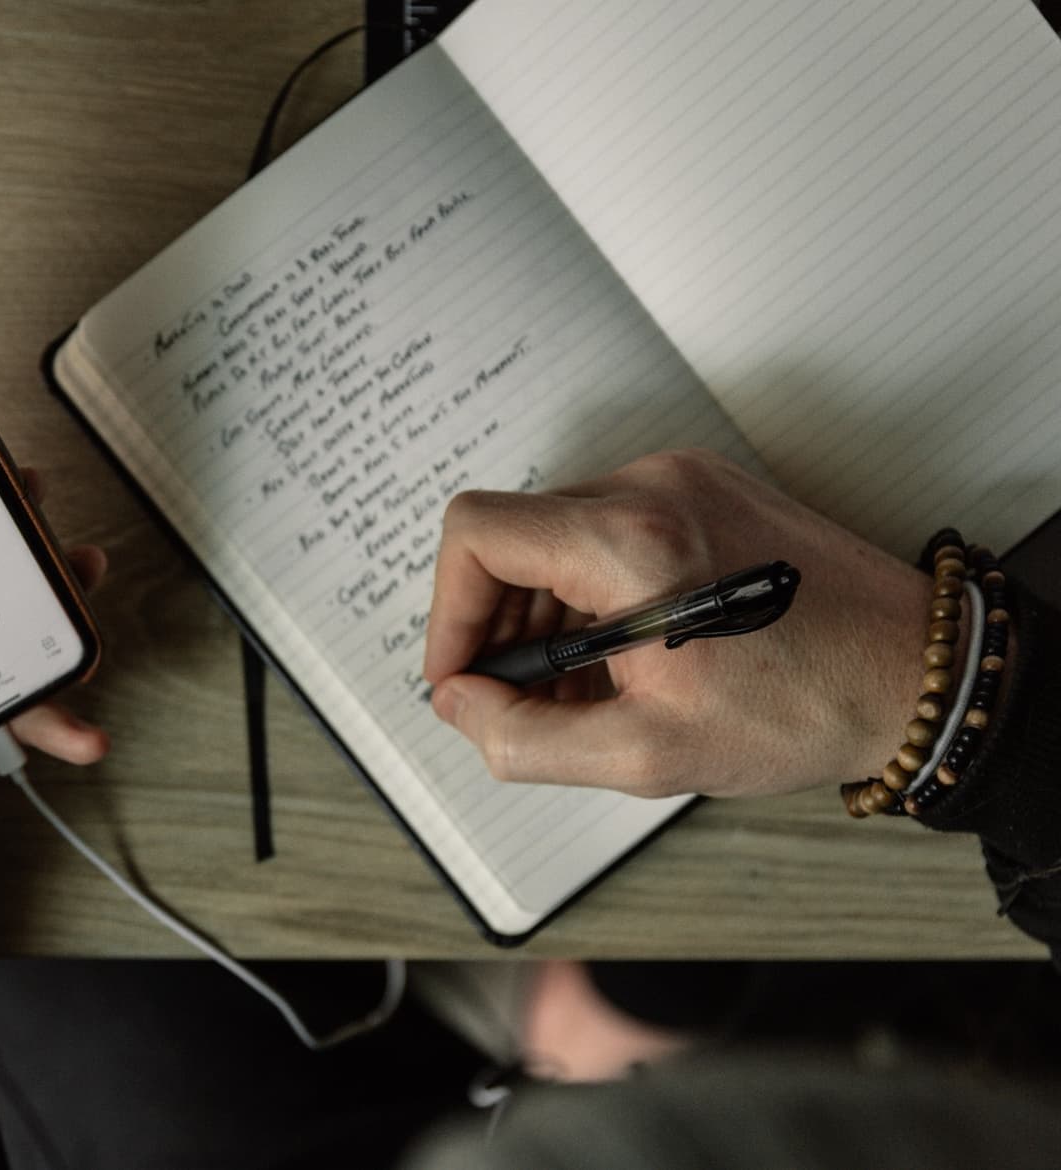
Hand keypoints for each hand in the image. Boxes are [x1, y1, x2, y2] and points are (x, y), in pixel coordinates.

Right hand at [423, 448, 929, 798]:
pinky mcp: (706, 487)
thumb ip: (523, 738)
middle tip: (518, 697)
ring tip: (578, 689)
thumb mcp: (646, 755)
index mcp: (633, 541)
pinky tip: (620, 656)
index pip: (477, 534)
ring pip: (556, 531)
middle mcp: (653, 487)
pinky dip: (592, 591)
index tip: (461, 674)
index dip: (448, 611)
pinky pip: (607, 528)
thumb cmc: (804, 709)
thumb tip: (459, 704)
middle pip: (513, 534)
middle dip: (498, 623)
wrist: (918, 674)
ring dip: (544, 611)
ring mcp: (682, 478)